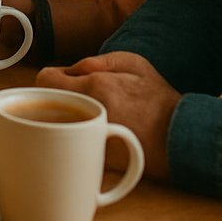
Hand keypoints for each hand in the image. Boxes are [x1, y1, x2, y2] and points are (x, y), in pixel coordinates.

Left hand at [36, 51, 178, 179]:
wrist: (178, 137)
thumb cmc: (156, 100)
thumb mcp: (133, 63)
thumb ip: (95, 60)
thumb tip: (70, 70)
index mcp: (93, 89)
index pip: (43, 80)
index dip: (52, 79)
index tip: (64, 83)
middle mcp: (86, 115)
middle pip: (43, 105)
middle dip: (53, 100)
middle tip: (73, 101)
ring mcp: (87, 140)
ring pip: (51, 127)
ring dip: (58, 121)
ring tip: (79, 118)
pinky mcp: (92, 160)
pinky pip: (66, 147)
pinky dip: (69, 141)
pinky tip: (86, 136)